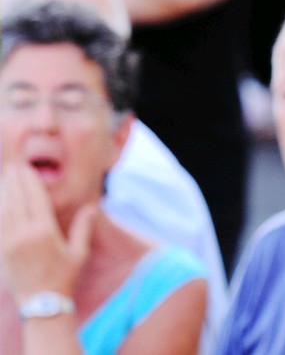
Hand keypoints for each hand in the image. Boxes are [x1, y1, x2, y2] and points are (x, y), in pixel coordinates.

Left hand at [0, 163, 93, 301]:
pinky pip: (0, 224)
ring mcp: (9, 243)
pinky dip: (1, 209)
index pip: (35, 198)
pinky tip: (2, 200)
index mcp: (44, 232)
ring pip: (5, 210)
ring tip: (6, 176)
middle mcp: (24, 235)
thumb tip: (91, 208)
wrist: (42, 304)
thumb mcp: (79, 253)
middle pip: (17, 200)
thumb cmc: (64, 277)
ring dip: (5, 191)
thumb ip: (83, 228)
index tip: (27, 167)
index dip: (30, 181)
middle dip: (15, 180)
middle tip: (14, 164)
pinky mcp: (2, 251)